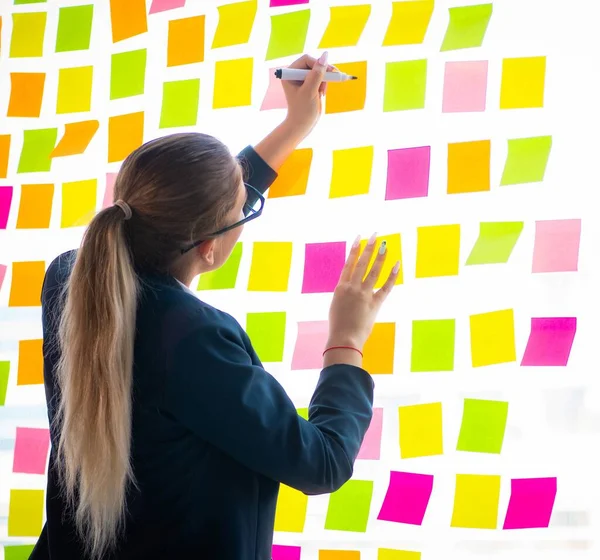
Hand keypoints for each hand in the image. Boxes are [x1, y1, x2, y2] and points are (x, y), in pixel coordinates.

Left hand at [281, 52, 335, 140]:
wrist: (303, 125)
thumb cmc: (302, 110)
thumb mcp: (310, 91)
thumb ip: (317, 74)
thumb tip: (325, 56)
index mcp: (290, 73)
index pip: (307, 60)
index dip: (319, 64)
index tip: (330, 72)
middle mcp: (295, 74)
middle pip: (314, 64)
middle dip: (323, 72)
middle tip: (335, 77)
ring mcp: (303, 79)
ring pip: (319, 71)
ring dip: (324, 79)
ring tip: (321, 92)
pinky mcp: (310, 84)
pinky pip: (321, 78)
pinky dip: (324, 84)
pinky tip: (321, 94)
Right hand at [327, 235, 399, 351]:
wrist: (343, 339)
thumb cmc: (338, 326)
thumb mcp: (337, 305)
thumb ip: (345, 294)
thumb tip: (352, 287)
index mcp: (340, 288)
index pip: (348, 264)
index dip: (354, 250)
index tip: (359, 238)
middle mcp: (352, 288)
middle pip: (361, 263)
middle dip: (368, 248)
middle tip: (374, 235)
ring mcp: (364, 295)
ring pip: (373, 271)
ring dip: (380, 257)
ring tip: (385, 244)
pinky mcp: (375, 304)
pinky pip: (385, 287)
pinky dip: (392, 276)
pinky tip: (397, 264)